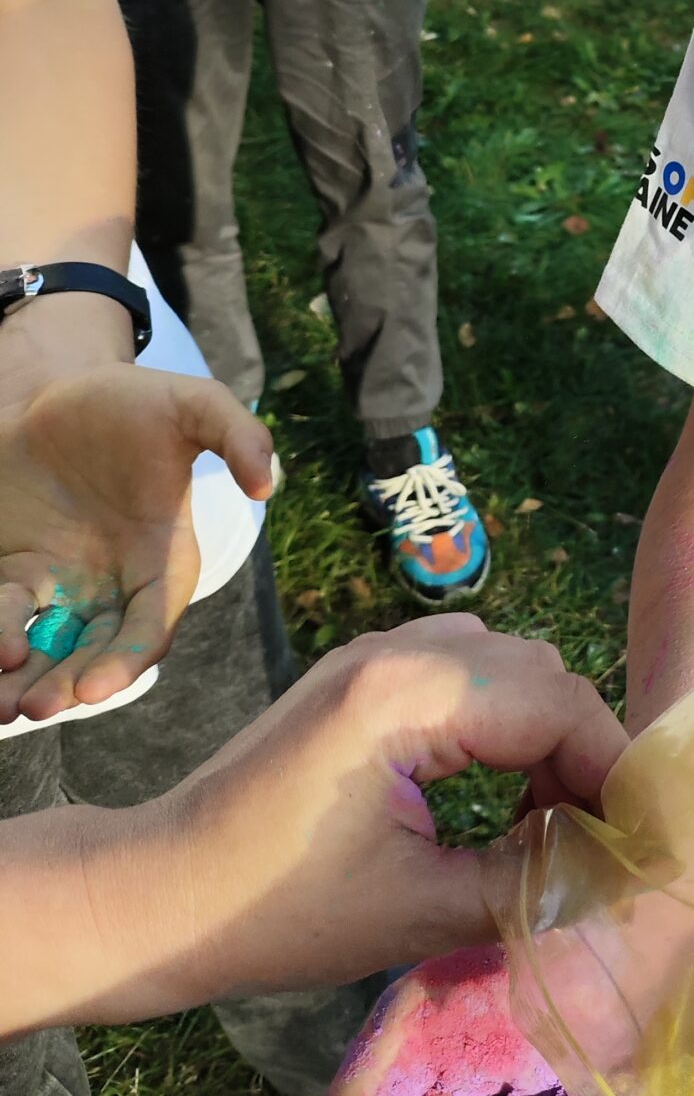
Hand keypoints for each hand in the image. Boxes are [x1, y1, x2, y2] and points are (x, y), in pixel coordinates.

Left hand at [0, 365, 272, 719]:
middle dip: (70, 685)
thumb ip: (237, 434)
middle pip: (97, 654)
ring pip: (49, 651)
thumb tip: (266, 486)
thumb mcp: (194, 403)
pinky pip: (6, 618)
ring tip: (4, 705)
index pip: (151, 628)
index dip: (125, 662)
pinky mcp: (17, 574)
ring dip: (29, 683)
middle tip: (38, 704)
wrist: (57, 389)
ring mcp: (64, 584)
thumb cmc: (135, 400)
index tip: (94, 687)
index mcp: (165, 560)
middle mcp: (117, 586)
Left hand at [77, 619, 623, 1027]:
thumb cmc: (273, 912)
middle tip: (608, 843)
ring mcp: (376, 653)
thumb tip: (620, 878)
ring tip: (557, 824)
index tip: (652, 845)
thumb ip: (529, 883)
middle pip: (543, 676)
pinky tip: (502, 796)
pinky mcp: (363, 675)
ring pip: (511, 667)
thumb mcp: (417, 911)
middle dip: (588, 755)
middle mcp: (397, 649)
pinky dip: (504, 724)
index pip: (559, 707)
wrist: (153, 893)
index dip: (618, 775)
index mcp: (407, 694)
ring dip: (549, 736)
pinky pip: (468, 673)